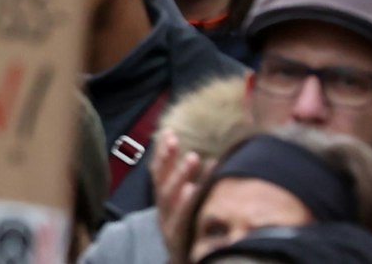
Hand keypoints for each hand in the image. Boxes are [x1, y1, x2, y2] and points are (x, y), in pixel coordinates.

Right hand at [152, 130, 205, 258]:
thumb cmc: (192, 238)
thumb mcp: (188, 214)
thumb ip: (194, 191)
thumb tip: (213, 163)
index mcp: (164, 203)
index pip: (158, 174)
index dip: (161, 154)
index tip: (168, 133)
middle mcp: (162, 211)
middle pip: (161, 181)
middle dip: (166, 159)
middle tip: (174, 138)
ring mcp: (168, 225)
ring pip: (169, 197)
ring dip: (180, 175)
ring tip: (193, 157)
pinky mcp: (176, 238)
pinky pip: (181, 218)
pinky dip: (185, 202)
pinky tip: (193, 189)